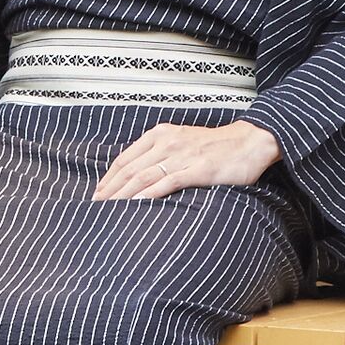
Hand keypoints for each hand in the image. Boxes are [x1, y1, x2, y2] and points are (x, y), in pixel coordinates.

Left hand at [91, 117, 280, 201]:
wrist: (249, 142)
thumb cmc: (215, 146)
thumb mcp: (181, 142)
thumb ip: (160, 154)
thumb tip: (137, 177)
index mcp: (160, 135)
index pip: (125, 159)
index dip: (108, 178)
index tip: (97, 194)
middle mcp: (167, 143)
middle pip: (129, 170)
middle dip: (109, 190)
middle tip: (95, 206)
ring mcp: (181, 156)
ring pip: (143, 177)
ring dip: (122, 195)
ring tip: (108, 209)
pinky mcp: (197, 169)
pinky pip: (166, 183)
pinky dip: (148, 195)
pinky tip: (135, 205)